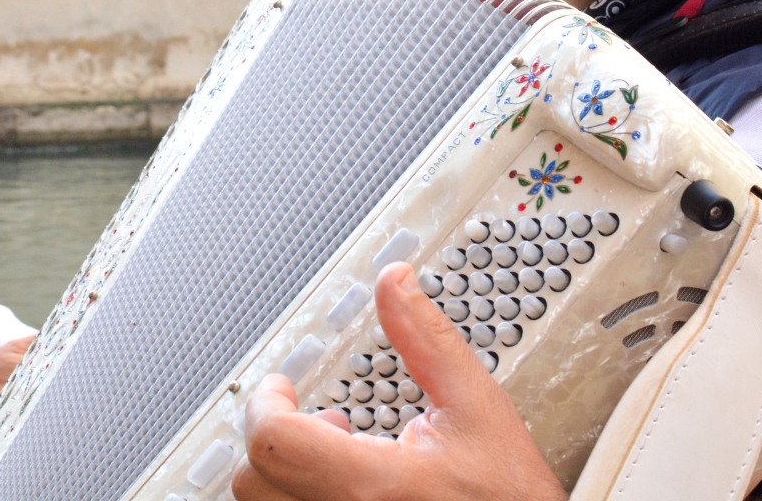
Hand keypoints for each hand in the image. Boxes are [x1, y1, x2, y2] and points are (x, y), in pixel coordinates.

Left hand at [232, 263, 566, 500]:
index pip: (274, 443)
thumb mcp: (477, 409)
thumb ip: (428, 341)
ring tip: (335, 452)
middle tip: (318, 420)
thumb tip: (395, 283)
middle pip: (252, 480)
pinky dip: (296, 494)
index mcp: (375, 485)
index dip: (264, 404)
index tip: (281, 387)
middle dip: (273, 437)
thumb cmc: (509, 499)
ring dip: (282, 470)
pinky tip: (340, 481)